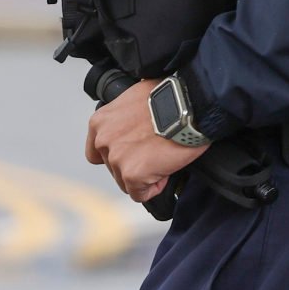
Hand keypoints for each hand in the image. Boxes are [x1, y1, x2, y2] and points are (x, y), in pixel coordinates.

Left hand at [85, 78, 208, 203]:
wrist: (191, 103)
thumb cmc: (173, 96)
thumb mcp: (139, 96)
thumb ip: (128, 115)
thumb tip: (138, 121)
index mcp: (101, 122)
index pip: (97, 151)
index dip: (121, 153)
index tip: (136, 150)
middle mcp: (104, 140)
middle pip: (115, 167)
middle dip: (136, 162)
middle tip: (158, 150)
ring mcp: (117, 158)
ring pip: (127, 181)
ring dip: (146, 174)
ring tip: (165, 157)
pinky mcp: (132, 173)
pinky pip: (140, 193)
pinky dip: (154, 187)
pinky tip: (167, 169)